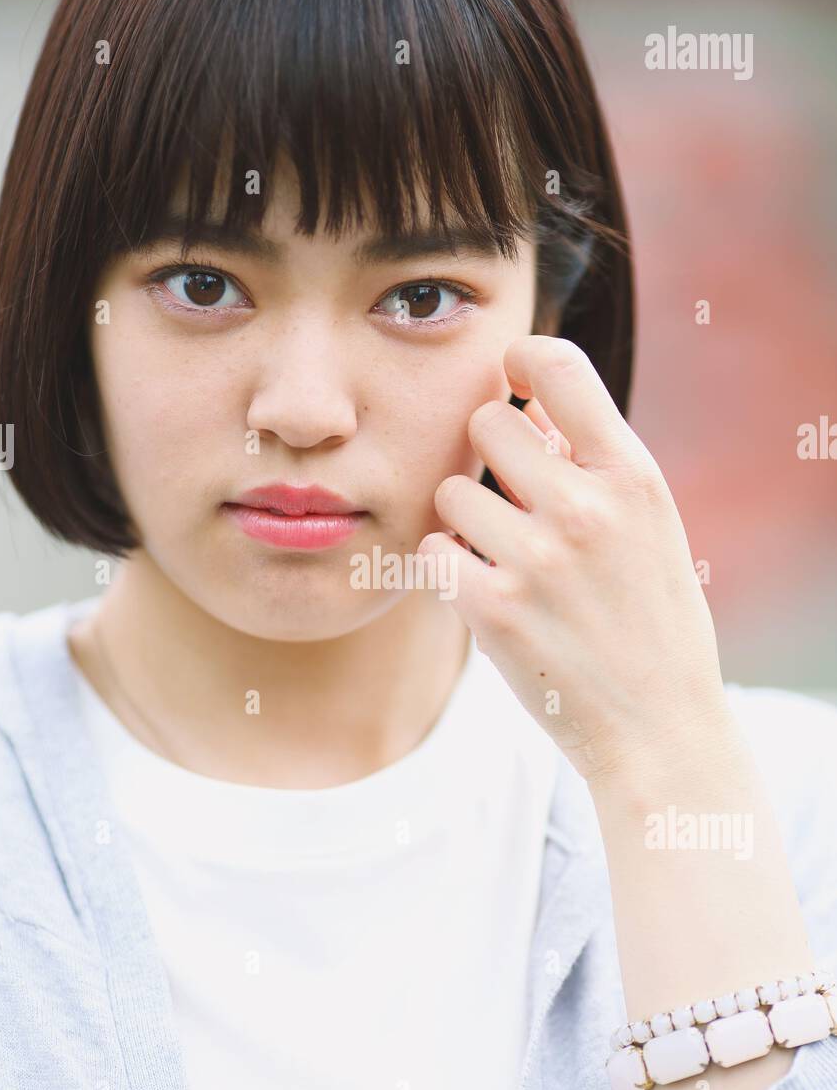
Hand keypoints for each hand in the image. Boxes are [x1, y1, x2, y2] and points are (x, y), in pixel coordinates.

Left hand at [417, 336, 733, 786]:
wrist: (659, 726)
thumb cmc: (650, 616)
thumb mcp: (647, 525)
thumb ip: (589, 461)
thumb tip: (522, 400)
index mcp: (632, 476)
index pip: (557, 366)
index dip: (520, 362)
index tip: (512, 381)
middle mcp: (585, 509)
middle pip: (485, 421)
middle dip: (488, 454)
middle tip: (511, 496)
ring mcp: (537, 561)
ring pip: (451, 491)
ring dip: (465, 520)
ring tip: (506, 556)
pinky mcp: (493, 611)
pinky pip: (431, 550)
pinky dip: (446, 569)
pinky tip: (482, 590)